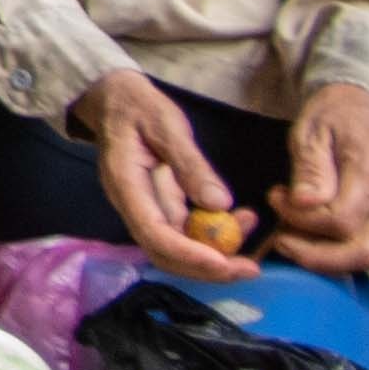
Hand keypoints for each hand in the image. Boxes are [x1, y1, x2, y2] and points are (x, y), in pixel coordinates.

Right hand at [73, 70, 257, 276]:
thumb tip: (219, 203)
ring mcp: (146, 209)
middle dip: (207, 269)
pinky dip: (215, 236)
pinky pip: (187, 233)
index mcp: (126, 185)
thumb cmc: (138, 108)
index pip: (154, 233)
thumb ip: (190, 163)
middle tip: (250, 268)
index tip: (225, 263)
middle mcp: (133, 206)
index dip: (189, 254)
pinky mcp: (160, 208)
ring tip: (253, 234)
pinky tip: (242, 221)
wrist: (115, 101)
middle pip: (164, 254)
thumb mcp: (166, 125)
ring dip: (217, 254)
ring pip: (177, 250)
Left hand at [274, 81, 368, 271]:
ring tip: (292, 231)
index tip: (275, 198)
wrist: (367, 103)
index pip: (341, 221)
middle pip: (365, 253)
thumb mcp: (311, 131)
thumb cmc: (335, 114)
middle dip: (318, 256)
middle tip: (281, 240)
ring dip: (326, 255)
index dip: (303, 221)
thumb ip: (310, 170)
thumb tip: (305, 205)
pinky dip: (339, 247)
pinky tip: (312, 228)